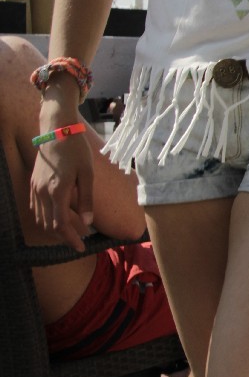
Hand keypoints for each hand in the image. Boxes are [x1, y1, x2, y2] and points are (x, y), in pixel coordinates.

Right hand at [30, 132, 94, 251]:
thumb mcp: (87, 174)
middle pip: (49, 225)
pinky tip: (57, 219)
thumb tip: (87, 222)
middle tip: (78, 242)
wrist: (57, 129)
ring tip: (70, 233)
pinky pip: (36, 208)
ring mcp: (35, 188)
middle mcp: (43, 192)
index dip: (70, 239)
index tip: (81, 247)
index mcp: (58, 191)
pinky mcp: (33, 183)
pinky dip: (46, 218)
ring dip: (54, 229)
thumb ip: (87, 200)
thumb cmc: (76, 150)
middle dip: (64, 237)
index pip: (60, 225)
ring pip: (41, 219)